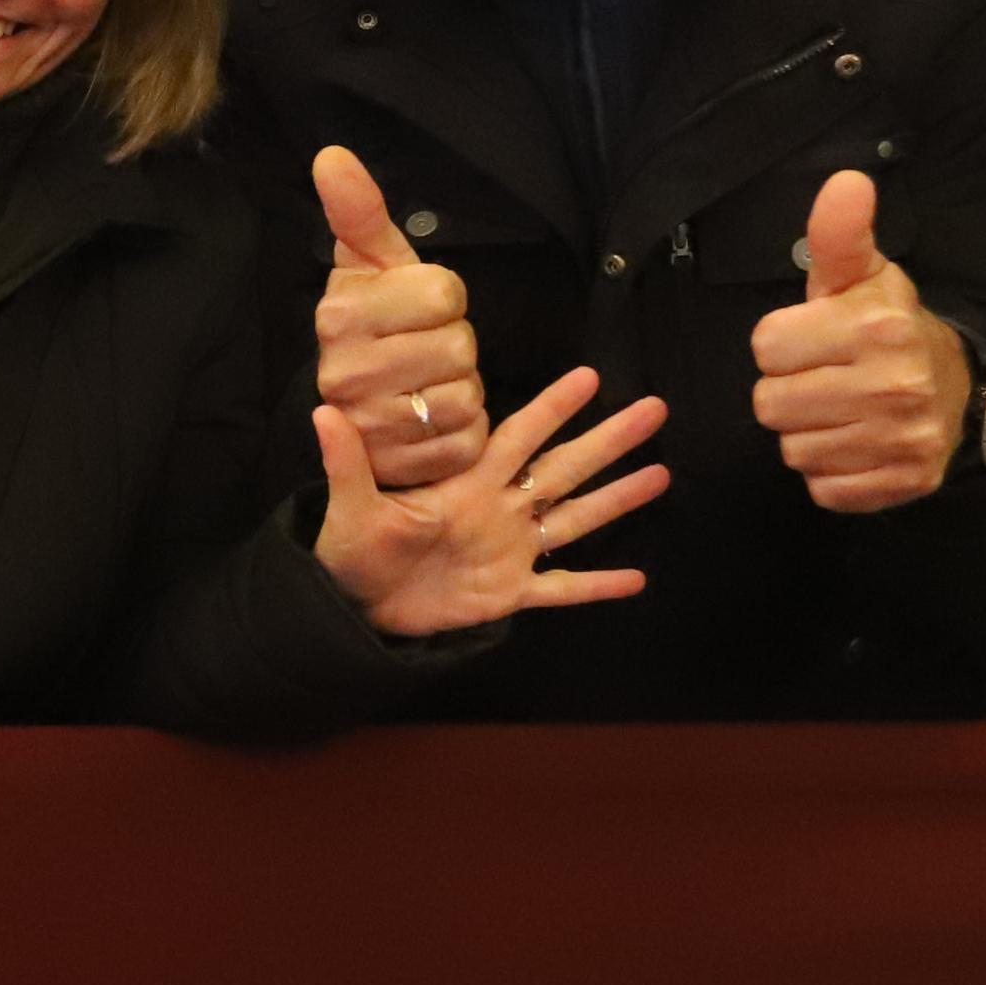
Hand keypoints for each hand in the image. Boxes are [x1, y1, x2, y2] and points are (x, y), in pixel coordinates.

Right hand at [312, 145, 485, 490]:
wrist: (364, 399)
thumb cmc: (382, 317)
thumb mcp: (373, 260)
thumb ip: (359, 209)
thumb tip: (332, 154)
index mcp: (340, 315)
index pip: (445, 295)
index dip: (448, 297)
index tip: (422, 306)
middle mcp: (344, 373)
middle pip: (459, 349)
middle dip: (458, 345)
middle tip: (430, 348)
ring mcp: (369, 427)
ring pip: (466, 397)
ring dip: (464, 390)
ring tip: (432, 384)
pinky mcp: (398, 467)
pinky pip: (466, 441)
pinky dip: (467, 431)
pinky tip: (438, 420)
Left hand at [312, 365, 673, 640]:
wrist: (356, 608)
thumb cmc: (354, 550)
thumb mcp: (351, 505)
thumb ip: (347, 460)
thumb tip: (322, 410)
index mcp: (469, 483)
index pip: (519, 437)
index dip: (552, 408)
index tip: (589, 376)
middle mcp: (500, 509)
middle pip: (565, 468)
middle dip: (609, 440)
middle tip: (653, 409)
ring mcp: (511, 551)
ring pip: (575, 518)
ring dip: (618, 499)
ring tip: (662, 474)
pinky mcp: (510, 594)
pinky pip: (562, 588)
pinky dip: (596, 585)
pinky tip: (637, 579)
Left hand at [747, 170, 970, 514]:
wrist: (958, 390)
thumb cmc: (887, 328)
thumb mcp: (862, 277)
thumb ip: (839, 235)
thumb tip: (846, 182)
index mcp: (878, 326)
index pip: (766, 346)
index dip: (781, 343)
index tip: (812, 339)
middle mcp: (895, 385)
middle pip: (771, 404)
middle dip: (788, 389)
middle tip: (823, 377)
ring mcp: (902, 441)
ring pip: (793, 450)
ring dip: (807, 432)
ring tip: (839, 409)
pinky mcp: (901, 484)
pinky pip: (823, 488)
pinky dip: (831, 471)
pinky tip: (854, 442)